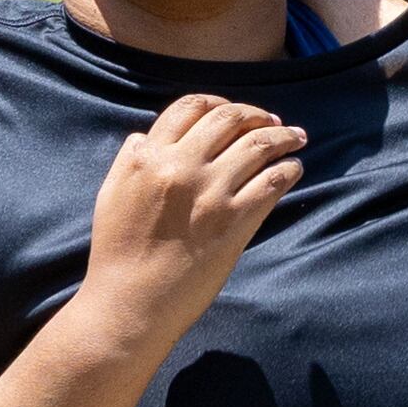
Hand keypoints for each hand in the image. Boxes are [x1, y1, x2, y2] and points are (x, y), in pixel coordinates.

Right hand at [78, 93, 305, 345]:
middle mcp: (181, 166)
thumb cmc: (117, 254)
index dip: (219, 103)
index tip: (235, 112)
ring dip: (283, 137)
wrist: (131, 303)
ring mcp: (211, 193)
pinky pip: (272, 182)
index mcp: (149, 156)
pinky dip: (289, 169)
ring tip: (296, 138)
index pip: (190, 107)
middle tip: (273, 122)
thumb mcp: (111, 194)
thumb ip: (130, 160)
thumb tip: (147, 137)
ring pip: (258, 146)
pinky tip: (294, 169)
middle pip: (230, 119)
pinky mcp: (234, 222)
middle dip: (256, 115)